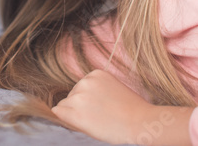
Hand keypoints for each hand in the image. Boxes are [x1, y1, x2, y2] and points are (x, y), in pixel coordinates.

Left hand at [52, 70, 192, 144]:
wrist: (139, 122)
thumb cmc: (130, 110)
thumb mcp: (112, 89)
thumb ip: (95, 88)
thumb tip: (76, 97)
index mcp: (96, 73)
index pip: (80, 88)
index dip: (87, 102)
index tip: (101, 108)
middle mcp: (85, 81)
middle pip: (72, 96)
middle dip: (79, 106)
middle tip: (99, 116)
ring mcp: (80, 96)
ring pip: (65, 105)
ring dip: (74, 114)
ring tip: (95, 120)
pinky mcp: (76, 112)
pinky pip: (59, 112)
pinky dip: (66, 119)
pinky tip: (81, 123)